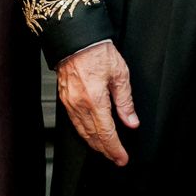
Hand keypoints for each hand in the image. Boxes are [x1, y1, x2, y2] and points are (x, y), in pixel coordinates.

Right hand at [55, 41, 138, 166]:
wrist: (76, 37)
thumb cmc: (97, 51)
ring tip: (104, 150)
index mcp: (95, 100)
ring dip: (94, 144)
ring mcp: (70, 102)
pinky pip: (74, 122)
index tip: (122, 158)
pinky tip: (89, 133)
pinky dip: (83, 132)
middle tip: (116, 158)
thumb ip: (125, 101)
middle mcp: (80, 104)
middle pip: (93, 136)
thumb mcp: (120, 75)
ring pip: (82, 131)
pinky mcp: (64, 98)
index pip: (106, 133)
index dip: (115, 149)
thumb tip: (131, 121)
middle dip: (105, 150)